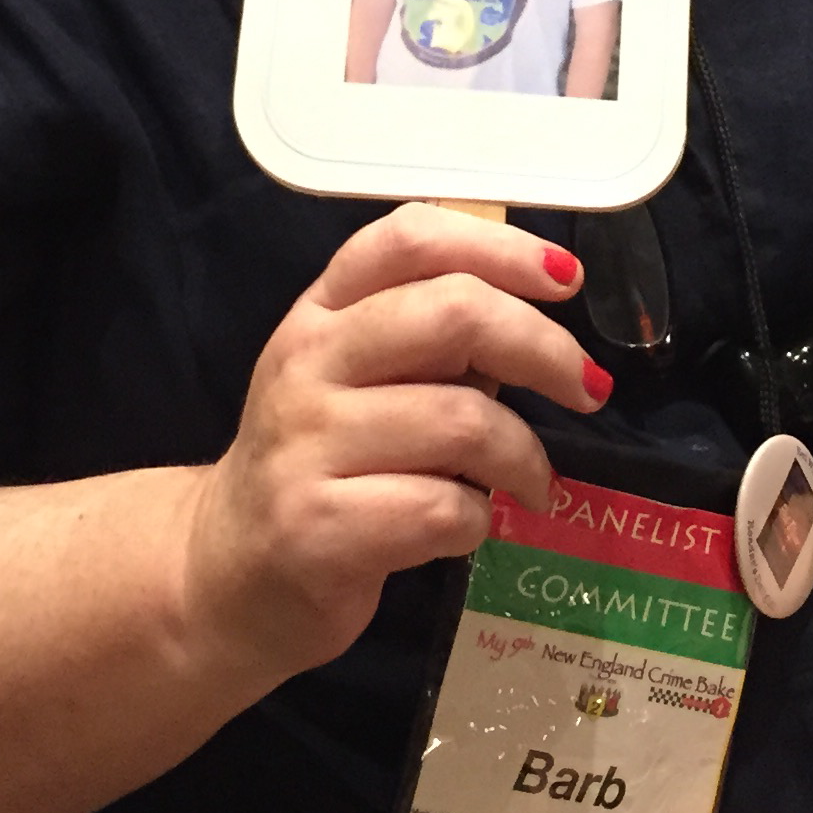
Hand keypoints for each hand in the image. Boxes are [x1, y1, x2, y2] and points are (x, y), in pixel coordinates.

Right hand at [180, 205, 604, 686]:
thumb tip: (538, 328)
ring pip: (463, 420)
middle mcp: (306, 362)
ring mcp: (305, 445)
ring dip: (523, 457)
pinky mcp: (317, 528)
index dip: (502, 248)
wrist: (225, 573)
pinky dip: (479, 521)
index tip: (567, 280)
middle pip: (453, 313)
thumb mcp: (357, 379)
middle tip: (587, 389)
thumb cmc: (319, 463)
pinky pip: (443, 510)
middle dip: (544, 348)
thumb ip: (431, 342)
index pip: (410, 239)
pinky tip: (467, 527)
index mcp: (321, 310)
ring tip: (531, 482)